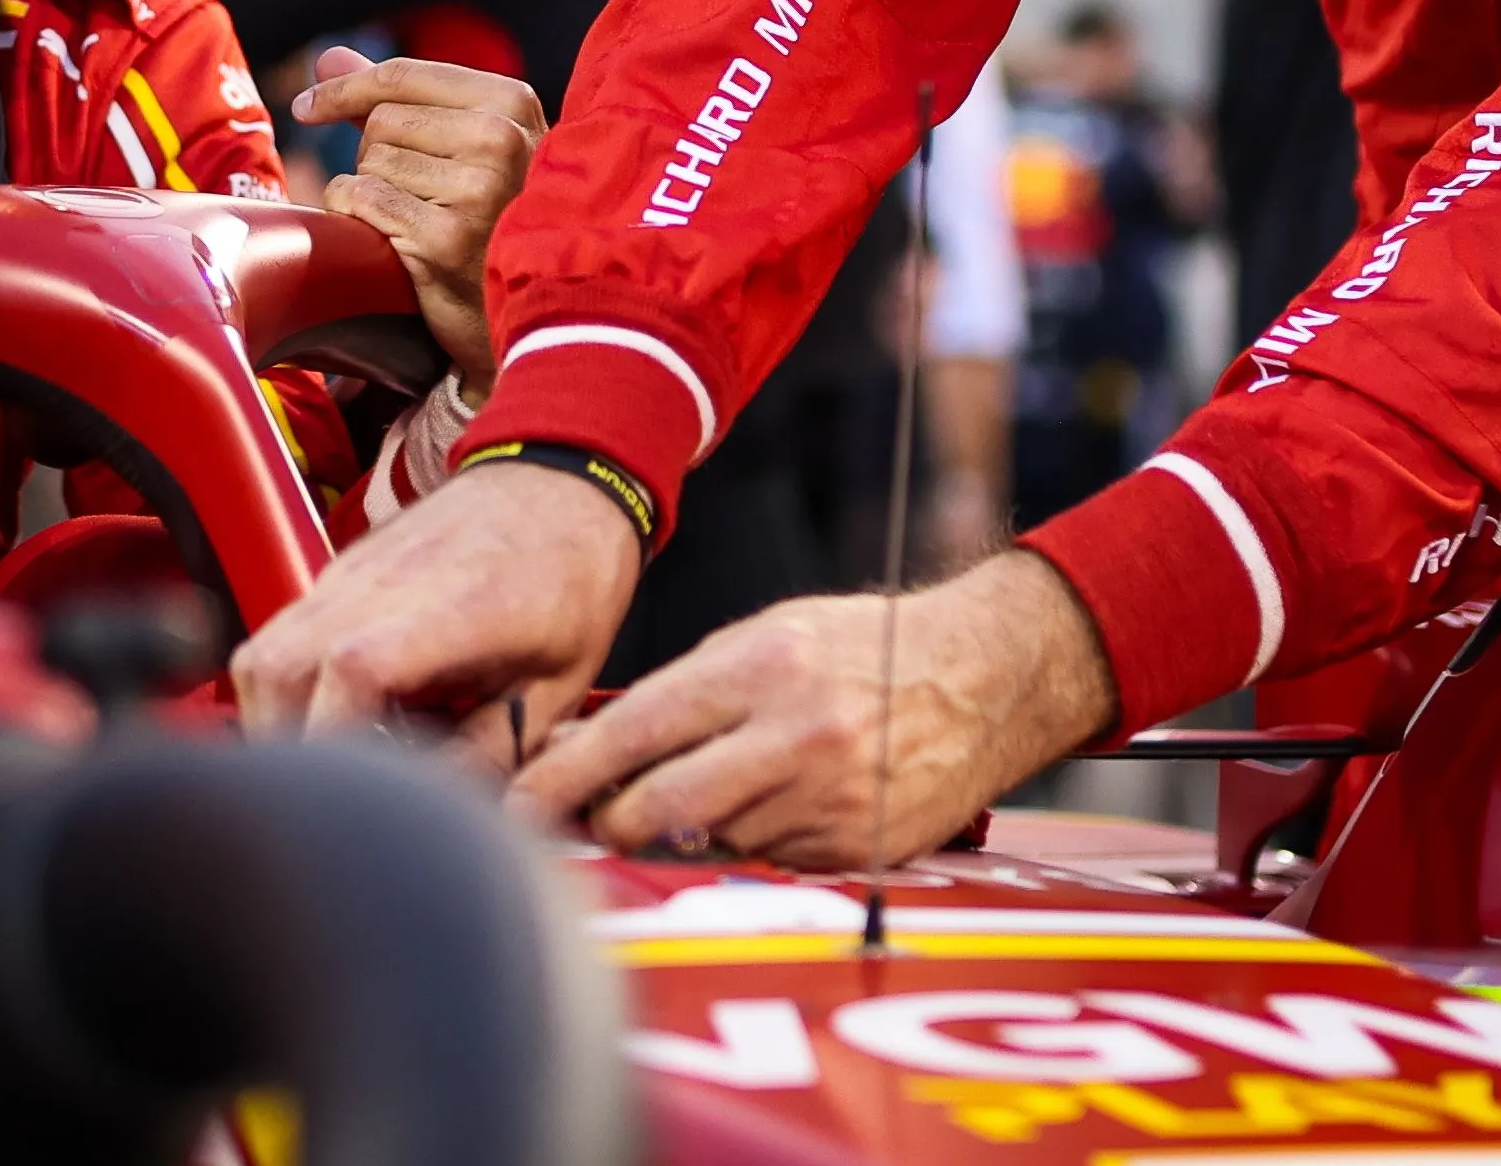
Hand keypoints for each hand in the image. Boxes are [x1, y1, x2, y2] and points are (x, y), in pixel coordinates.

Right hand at [233, 457, 638, 764]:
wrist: (556, 485)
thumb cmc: (568, 577)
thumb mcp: (561, 681)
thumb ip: (497, 750)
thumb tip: (442, 809)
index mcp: (455, 609)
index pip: (354, 669)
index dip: (335, 740)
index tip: (350, 793)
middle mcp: (386, 583)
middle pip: (278, 666)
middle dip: (285, 744)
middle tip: (325, 795)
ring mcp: (352, 572)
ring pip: (262, 652)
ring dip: (273, 716)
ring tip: (320, 760)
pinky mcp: (338, 572)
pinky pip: (282, 633)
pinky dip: (286, 684)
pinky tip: (335, 714)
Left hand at [292, 48, 544, 398]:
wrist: (532, 309)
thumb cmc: (492, 219)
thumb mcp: (468, 147)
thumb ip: (398, 99)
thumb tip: (327, 59)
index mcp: (512, 103)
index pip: (403, 76)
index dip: (345, 89)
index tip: (306, 107)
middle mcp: (501, 138)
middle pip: (380, 122)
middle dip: (377, 157)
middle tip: (419, 196)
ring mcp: (477, 189)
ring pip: (369, 164)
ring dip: (374, 193)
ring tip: (421, 222)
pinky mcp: (445, 238)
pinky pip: (361, 201)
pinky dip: (358, 219)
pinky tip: (396, 241)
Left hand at [510, 550, 1115, 863]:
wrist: (984, 678)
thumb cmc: (857, 649)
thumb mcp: (764, 638)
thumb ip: (683, 692)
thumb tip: (589, 750)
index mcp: (760, 669)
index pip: (634, 735)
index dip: (564, 777)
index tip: (516, 803)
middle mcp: (795, 737)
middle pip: (659, 809)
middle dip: (609, 822)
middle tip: (590, 817)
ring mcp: (830, 800)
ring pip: (709, 842)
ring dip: (681, 835)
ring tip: (695, 799)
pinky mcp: (859, 849)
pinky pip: (767, 862)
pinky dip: (746, 845)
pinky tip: (766, 809)